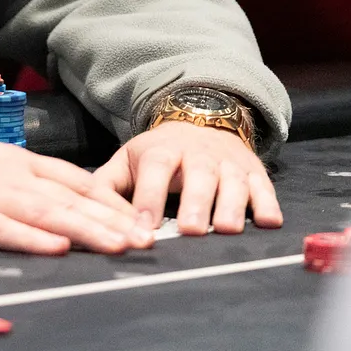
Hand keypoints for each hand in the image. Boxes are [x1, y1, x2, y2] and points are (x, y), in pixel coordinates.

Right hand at [0, 102, 155, 254]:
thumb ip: (11, 176)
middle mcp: (3, 173)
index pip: (73, 179)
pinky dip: (28, 237)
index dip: (111, 200)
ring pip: (43, 212)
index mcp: (11, 160)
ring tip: (120, 245)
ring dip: (86, 229)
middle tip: (148, 240)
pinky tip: (55, 246)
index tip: (142, 218)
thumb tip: (47, 198)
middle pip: (68, 198)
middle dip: (112, 220)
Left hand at [94, 121, 281, 234]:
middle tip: (191, 231)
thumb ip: (108, 183)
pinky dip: (268, 204)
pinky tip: (268, 222)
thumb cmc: (160, 152)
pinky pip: (264, 188)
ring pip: (234, 182)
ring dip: (232, 206)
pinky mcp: (255, 172)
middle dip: (196, 203)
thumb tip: (82, 208)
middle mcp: (199, 155)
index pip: (156, 169)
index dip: (151, 196)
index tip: (145, 227)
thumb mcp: (130, 159)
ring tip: (227, 230)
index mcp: (164, 151)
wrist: (203, 119)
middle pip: (199, 176)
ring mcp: (230, 163)